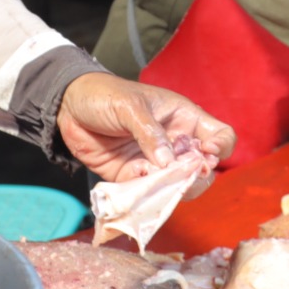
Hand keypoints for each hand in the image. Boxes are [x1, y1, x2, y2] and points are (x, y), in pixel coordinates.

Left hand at [56, 74, 237, 182]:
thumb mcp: (130, 106)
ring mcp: (156, 163)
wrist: (68, 107)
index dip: (221, 147)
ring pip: (179, 186)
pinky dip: (145, 193)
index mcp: (184, 119)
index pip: (220, 135)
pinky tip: (135, 180)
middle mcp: (176, 143)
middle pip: (204, 169)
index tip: (206, 153)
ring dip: (171, 189)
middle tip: (182, 176)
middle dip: (197, 177)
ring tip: (154, 180)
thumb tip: (168, 162)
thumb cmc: (105, 95)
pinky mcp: (134, 177)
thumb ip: (149, 133)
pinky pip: (148, 193)